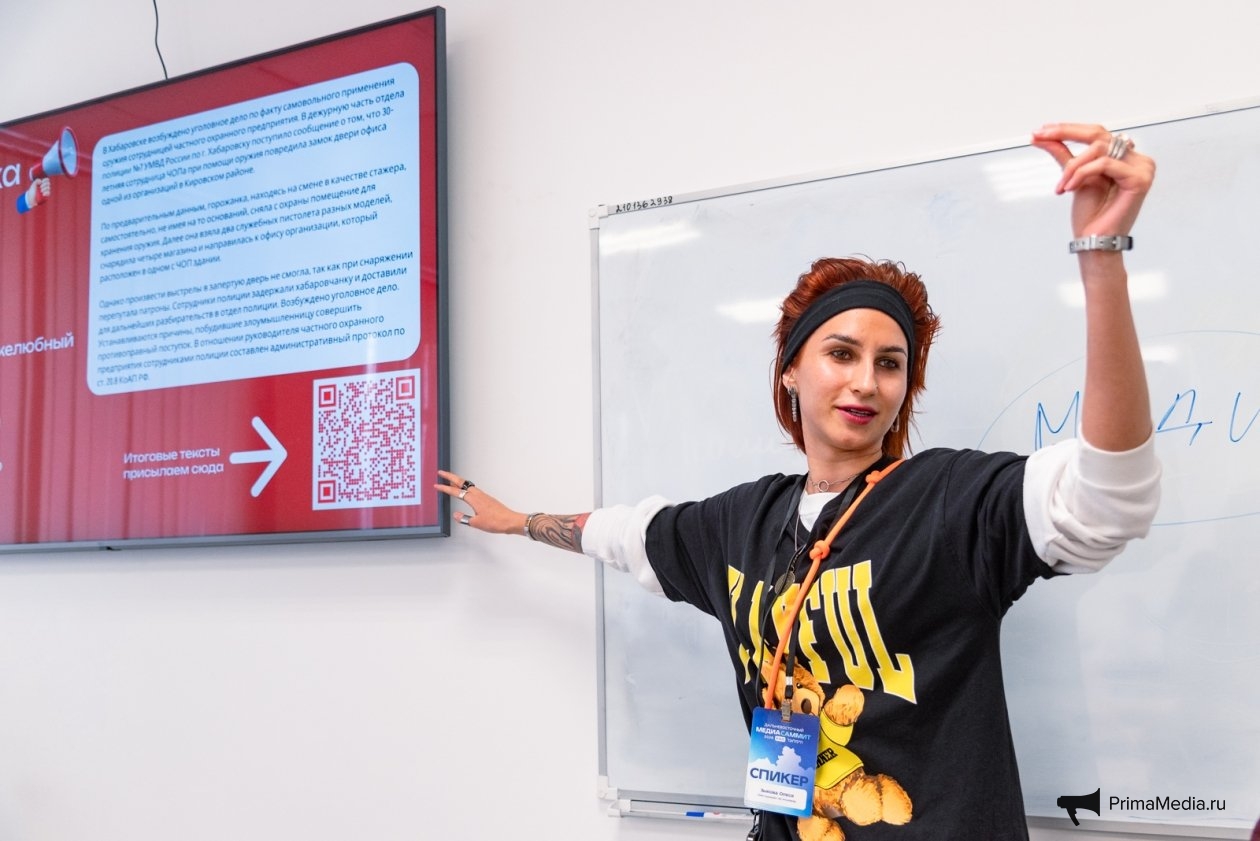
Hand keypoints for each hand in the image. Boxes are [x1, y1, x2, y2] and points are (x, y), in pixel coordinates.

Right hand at [434, 470, 525, 533]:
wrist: (510, 521)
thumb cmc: (496, 522)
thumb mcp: (476, 523)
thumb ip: (464, 518)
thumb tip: (455, 514)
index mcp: (473, 499)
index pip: (455, 492)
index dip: (445, 488)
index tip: (436, 485)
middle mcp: (478, 495)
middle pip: (461, 482)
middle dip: (450, 477)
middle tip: (441, 473)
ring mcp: (483, 495)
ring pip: (467, 485)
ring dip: (458, 481)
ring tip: (451, 480)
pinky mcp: (487, 499)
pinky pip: (473, 489)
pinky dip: (465, 487)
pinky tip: (465, 491)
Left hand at [1031, 123, 1154, 237]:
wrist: (1094, 240)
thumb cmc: (1090, 214)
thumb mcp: (1073, 176)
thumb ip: (1064, 154)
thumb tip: (1042, 136)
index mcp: (1124, 156)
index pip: (1096, 133)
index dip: (1068, 129)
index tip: (1041, 131)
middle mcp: (1136, 158)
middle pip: (1099, 134)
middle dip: (1065, 133)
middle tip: (1040, 136)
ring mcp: (1142, 167)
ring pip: (1099, 148)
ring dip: (1073, 166)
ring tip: (1061, 186)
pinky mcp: (1139, 179)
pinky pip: (1105, 164)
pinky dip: (1082, 173)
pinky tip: (1070, 187)